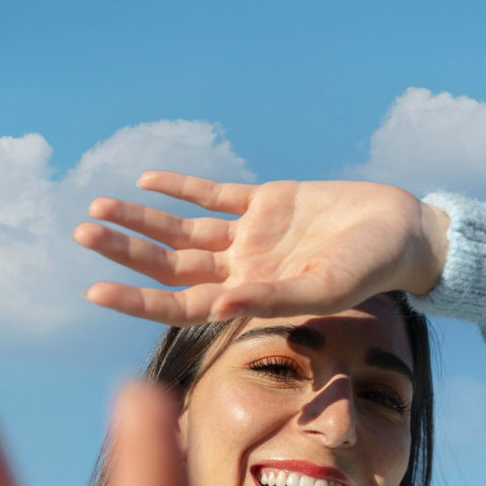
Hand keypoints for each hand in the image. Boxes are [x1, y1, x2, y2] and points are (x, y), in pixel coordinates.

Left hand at [73, 172, 450, 324]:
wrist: (402, 232)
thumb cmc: (371, 268)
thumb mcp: (324, 287)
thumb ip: (273, 297)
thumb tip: (219, 306)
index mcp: (250, 297)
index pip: (181, 304)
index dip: (137, 299)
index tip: (94, 289)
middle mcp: (243, 269)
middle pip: (171, 263)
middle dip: (127, 250)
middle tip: (82, 233)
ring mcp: (251, 235)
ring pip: (183, 229)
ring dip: (143, 219)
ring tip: (99, 206)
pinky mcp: (266, 201)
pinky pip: (215, 194)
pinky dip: (183, 187)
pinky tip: (150, 179)